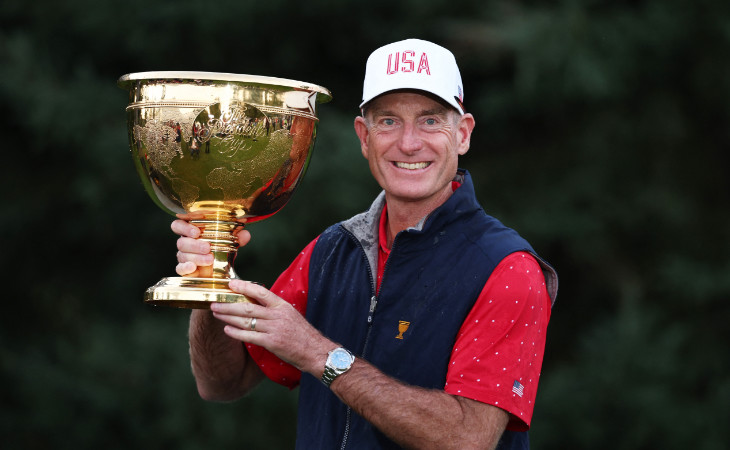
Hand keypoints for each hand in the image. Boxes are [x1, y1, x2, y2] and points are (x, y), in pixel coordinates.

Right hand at [171, 218, 250, 276]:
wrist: (220, 269)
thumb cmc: (220, 249)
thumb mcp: (230, 242)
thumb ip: (237, 237)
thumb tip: (244, 234)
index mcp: (191, 232)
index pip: (178, 225)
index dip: (184, 227)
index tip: (197, 232)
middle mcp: (185, 243)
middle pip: (181, 242)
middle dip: (195, 244)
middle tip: (208, 247)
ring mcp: (183, 257)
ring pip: (182, 255)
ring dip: (196, 257)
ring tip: (209, 259)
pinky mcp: (185, 270)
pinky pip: (180, 269)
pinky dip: (185, 268)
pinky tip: (193, 267)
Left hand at [209, 279, 332, 375]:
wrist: (316, 352)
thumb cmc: (303, 334)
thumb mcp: (291, 316)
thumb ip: (275, 310)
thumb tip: (256, 304)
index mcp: (283, 306)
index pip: (261, 292)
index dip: (244, 287)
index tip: (231, 284)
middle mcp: (278, 315)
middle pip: (248, 307)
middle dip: (229, 304)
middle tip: (214, 302)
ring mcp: (275, 329)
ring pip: (246, 321)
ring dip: (228, 317)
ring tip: (216, 313)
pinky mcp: (272, 343)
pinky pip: (250, 336)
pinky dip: (236, 333)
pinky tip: (226, 331)